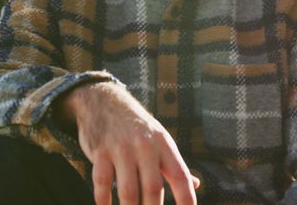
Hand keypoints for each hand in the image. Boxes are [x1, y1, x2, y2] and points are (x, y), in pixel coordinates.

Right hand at [57, 83, 198, 204]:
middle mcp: (145, 146)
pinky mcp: (100, 152)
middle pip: (153, 188)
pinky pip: (102, 184)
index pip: (180, 176)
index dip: (186, 198)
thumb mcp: (160, 139)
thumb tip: (195, 185)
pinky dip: (104, 202)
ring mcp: (122, 149)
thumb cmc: (137, 127)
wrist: (105, 101)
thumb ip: (174, 164)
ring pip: (128, 191)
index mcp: (164, 144)